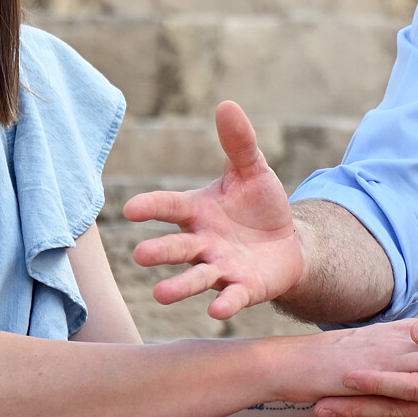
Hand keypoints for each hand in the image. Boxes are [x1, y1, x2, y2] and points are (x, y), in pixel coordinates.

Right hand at [125, 102, 303, 319]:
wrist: (287, 243)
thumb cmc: (260, 206)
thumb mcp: (253, 171)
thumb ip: (239, 143)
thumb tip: (227, 105)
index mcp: (198, 211)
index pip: (170, 207)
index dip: (151, 207)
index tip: (130, 209)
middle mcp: (202, 242)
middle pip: (177, 247)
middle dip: (160, 251)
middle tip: (141, 255)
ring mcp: (220, 268)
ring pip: (196, 277)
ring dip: (179, 287)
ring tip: (160, 295)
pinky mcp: (243, 289)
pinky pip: (231, 296)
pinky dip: (225, 304)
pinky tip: (218, 311)